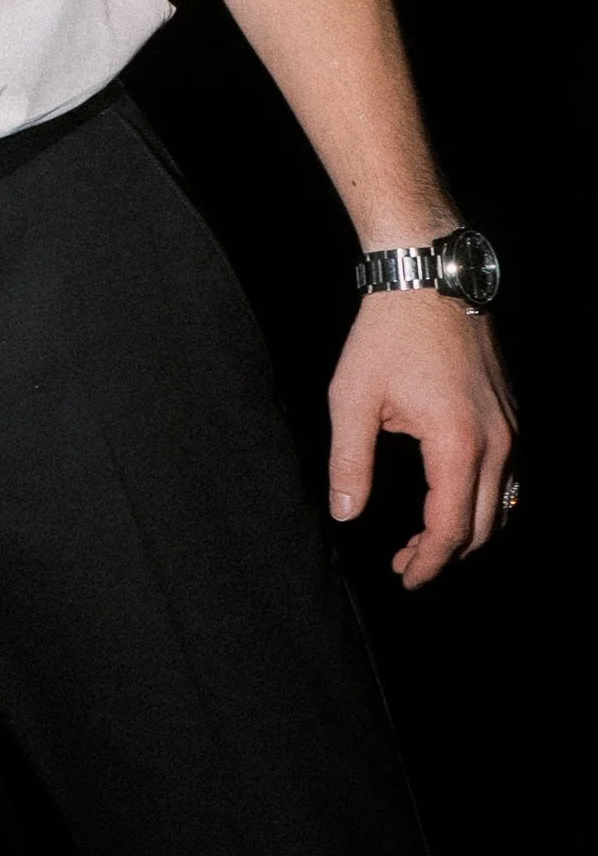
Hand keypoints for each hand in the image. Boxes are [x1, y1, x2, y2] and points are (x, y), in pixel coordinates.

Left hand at [328, 293, 515, 586]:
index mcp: (458, 444)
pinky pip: (506, 474)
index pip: (450, 528)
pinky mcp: (509, 413)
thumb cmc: (386, 334)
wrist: (428, 277)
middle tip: (406, 564)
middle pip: (483, 526)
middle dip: (446, 555)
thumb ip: (350, 463)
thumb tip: (346, 515)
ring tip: (422, 539)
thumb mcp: (353, 398)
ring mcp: (509, 426)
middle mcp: (497, 441)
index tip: (404, 578)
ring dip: (466, 529)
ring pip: (502, 503)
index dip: (428, 563)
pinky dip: (481, 500)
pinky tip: (447, 497)